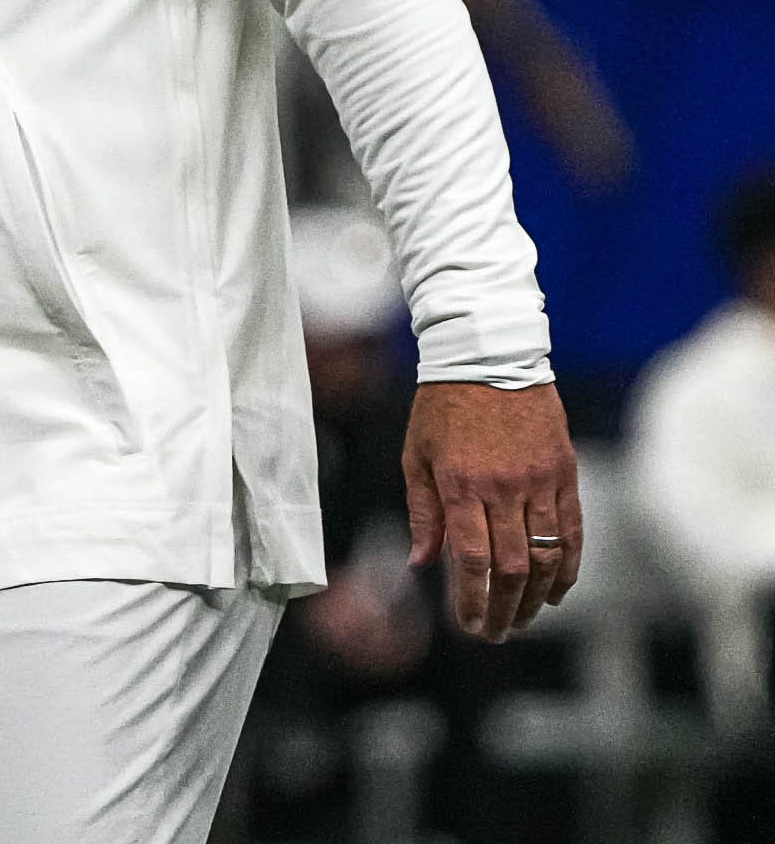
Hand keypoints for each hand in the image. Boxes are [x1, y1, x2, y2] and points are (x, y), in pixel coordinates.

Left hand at [403, 380, 581, 641]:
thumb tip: (421, 565)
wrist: (488, 355)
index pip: (472, 560)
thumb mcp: (415, 455)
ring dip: (537, 597)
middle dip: (505, 609)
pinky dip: (568, 568)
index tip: (469, 625)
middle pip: (512, 568)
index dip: (472, 599)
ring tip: (524, 619)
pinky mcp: (565, 473)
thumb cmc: (441, 406)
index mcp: (460, 485)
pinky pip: (573, 532)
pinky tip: (557, 592)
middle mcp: (503, 488)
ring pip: (546, 556)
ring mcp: (539, 481)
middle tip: (497, 633)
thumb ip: (422, 513)